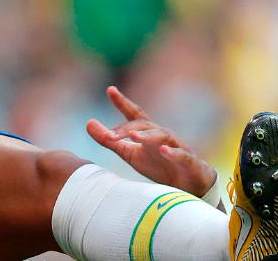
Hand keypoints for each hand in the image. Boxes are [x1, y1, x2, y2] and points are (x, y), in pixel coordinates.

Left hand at [86, 86, 215, 198]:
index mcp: (147, 133)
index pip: (134, 115)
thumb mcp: (130, 154)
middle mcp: (162, 136)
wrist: (189, 188)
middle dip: (127, 129)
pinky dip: (173, 152)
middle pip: (145, 126)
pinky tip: (163, 150)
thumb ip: (110, 140)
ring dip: (148, 136)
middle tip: (110, 136)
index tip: (110, 89)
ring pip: (163, 136)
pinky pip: (181, 154)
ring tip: (133, 136)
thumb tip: (88, 123)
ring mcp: (176, 147)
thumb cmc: (159, 167)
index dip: (122, 102)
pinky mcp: (189, 162)